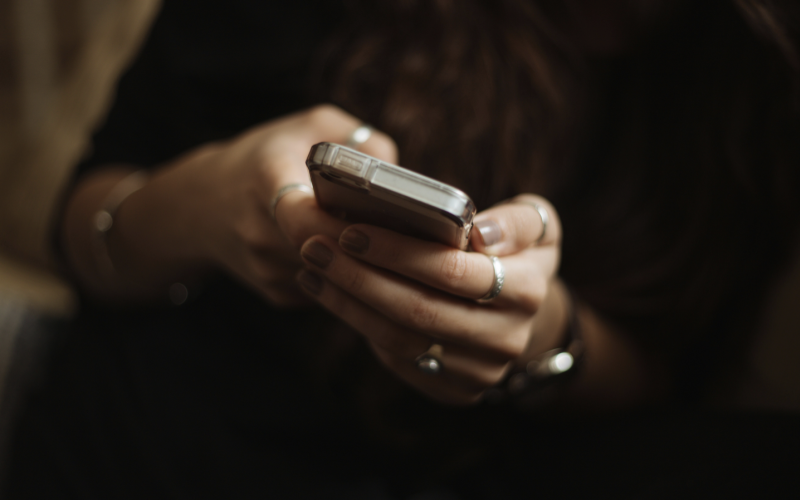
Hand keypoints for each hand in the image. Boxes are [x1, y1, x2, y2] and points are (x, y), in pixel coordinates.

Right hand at [98, 105, 396, 304]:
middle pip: (328, 252)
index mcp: (264, 181)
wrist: (201, 205)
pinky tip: (360, 255)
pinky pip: (327, 288)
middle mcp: (259, 232)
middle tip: (410, 235)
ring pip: (334, 275)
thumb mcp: (310, 126)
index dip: (345, 224)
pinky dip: (348, 274)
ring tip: (395, 244)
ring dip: (364, 264)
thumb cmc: (265, 158)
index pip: (304, 216)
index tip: (382, 218)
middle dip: (370, 246)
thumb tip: (400, 175)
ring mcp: (266, 270)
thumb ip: (358, 139)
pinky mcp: (277, 294)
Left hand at [296, 194, 564, 403]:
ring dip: (347, 302)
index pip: (453, 272)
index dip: (398, 252)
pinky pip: (396, 358)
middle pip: (418, 310)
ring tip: (312, 268)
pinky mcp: (453, 390)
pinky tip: (330, 293)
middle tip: (315, 247)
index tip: (352, 231)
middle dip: (359, 277)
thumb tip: (480, 233)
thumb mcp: (535, 225)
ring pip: (399, 338)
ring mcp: (479, 372)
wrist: (518, 314)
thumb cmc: (515, 254)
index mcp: (527, 291)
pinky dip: (357, 323)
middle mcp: (507, 339)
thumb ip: (517, 221)